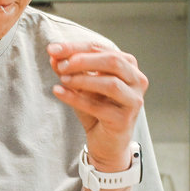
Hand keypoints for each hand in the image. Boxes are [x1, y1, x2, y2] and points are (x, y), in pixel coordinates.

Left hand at [48, 41, 148, 169]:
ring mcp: (133, 101)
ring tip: (62, 79)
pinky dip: (76, 98)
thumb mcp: (80, 85)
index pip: (101, 49)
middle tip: (60, 64)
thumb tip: (54, 55)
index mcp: (128, 65)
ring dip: (82, 79)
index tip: (52, 49)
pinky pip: (99, 107)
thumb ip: (69, 69)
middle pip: (112, 61)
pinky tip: (59, 92)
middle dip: (83, 60)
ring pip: (110, 84)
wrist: (105, 143)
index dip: (76, 47)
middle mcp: (137, 80)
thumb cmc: (97, 110)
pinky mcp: (124, 120)